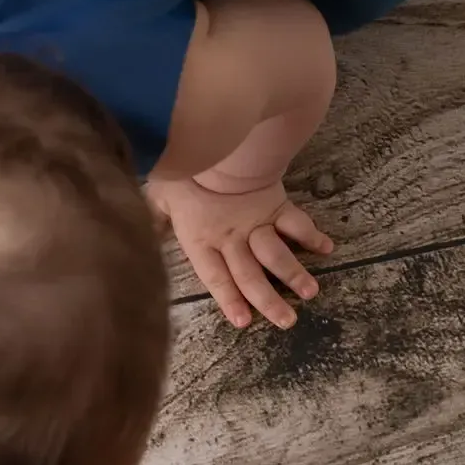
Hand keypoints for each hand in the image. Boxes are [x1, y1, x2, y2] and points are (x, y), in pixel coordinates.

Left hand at [146, 177, 332, 328]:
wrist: (213, 142)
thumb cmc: (181, 170)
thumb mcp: (158, 196)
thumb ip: (153, 220)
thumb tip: (138, 238)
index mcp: (201, 239)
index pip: (215, 277)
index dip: (228, 299)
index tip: (242, 321)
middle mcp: (231, 237)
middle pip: (250, 275)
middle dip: (269, 301)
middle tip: (287, 321)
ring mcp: (256, 222)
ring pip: (276, 254)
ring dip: (294, 274)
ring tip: (310, 292)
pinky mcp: (275, 204)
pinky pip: (296, 223)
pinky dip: (312, 235)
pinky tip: (327, 248)